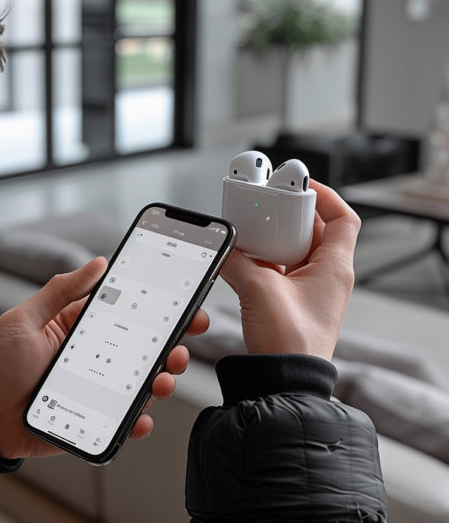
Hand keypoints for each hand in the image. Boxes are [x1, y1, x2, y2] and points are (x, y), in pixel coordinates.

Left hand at [0, 257, 209, 458]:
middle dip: (170, 346)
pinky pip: (121, 421)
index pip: (126, 315)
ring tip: (162, 379)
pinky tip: (140, 417)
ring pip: (139, 385)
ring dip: (160, 381)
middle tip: (182, 344)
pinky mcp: (90, 419)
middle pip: (142, 351)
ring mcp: (93, 390)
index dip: (156, 310)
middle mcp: (92, 359)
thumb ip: (60, 291)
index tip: (183, 303)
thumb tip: (97, 263)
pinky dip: (137, 421)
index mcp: (78, 328)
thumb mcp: (24, 319)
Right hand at [220, 179, 360, 360]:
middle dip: (290, 216)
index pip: (343, 218)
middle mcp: (328, 277)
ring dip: (275, 239)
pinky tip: (246, 260)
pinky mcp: (294, 303)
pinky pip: (283, 271)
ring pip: (296, 251)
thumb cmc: (289, 343)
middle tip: (267, 207)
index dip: (325, 196)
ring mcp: (311, 291)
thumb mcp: (258, 289)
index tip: (300, 185)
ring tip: (254, 232)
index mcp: (334, 267)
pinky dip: (266, 261)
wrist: (284, 381)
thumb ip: (237, 262)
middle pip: (315, 231)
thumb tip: (223, 249)